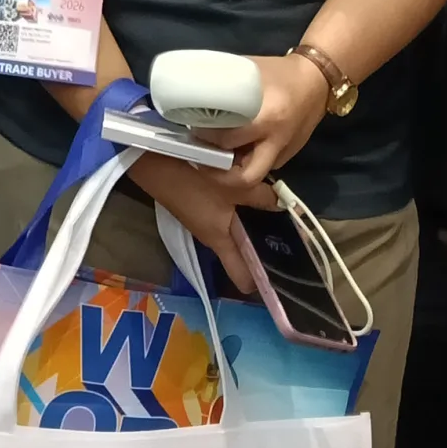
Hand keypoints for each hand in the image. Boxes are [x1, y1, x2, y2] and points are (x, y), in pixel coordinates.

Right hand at [127, 152, 270, 294]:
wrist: (157, 165)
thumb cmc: (197, 183)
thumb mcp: (236, 188)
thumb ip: (262, 198)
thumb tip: (284, 203)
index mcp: (221, 242)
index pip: (242, 278)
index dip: (261, 282)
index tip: (283, 278)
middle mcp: (212, 239)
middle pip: (240, 256)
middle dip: (261, 249)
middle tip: (289, 238)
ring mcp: (204, 224)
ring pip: (233, 235)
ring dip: (250, 228)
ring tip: (273, 214)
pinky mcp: (198, 209)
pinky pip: (225, 219)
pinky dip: (237, 213)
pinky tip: (248, 196)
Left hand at [206, 52, 332, 194]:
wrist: (318, 80)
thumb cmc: (278, 72)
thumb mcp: (249, 73)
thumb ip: (225, 86)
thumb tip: (193, 91)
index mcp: (267, 118)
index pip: (228, 140)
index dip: (205, 139)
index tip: (192, 131)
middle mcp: (277, 141)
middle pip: (244, 176)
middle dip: (218, 173)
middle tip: (201, 159)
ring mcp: (285, 152)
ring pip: (254, 176)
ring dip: (232, 174)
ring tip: (214, 158)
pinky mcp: (290, 155)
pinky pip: (264, 167)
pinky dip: (247, 163)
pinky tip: (234, 151)